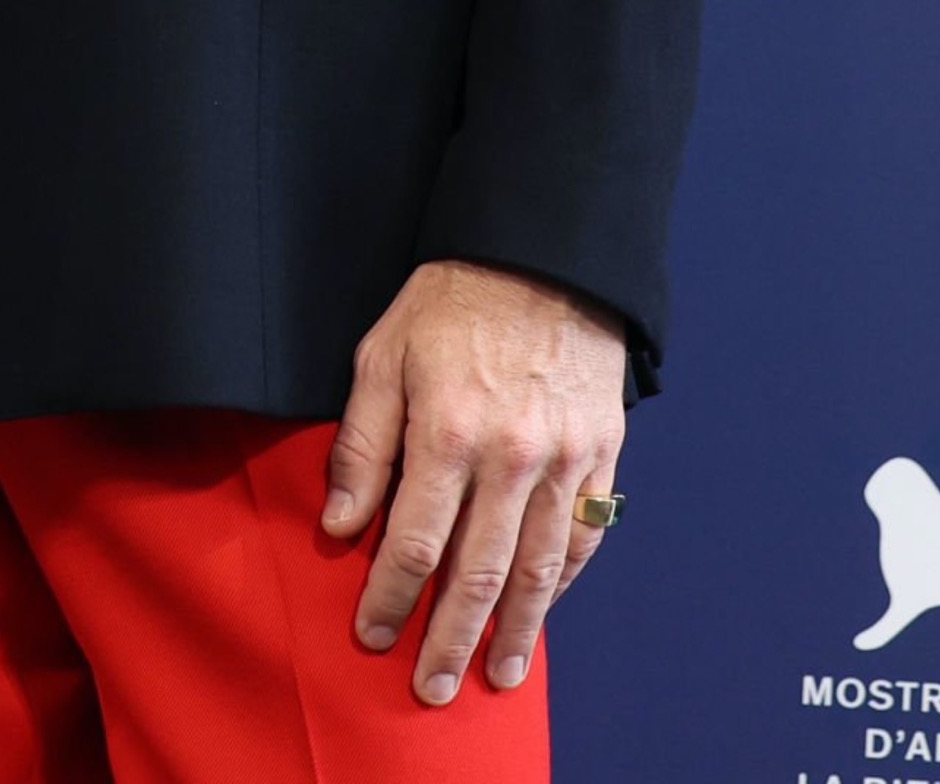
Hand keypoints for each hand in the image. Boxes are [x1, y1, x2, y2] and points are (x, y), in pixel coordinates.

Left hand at [319, 257, 626, 705]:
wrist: (543, 252)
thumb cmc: (451, 301)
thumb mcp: (383, 354)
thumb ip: (361, 443)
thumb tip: (338, 524)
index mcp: (447, 431)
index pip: (412, 543)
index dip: (389, 599)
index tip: (373, 635)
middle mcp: (510, 456)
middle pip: (477, 573)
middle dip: (449, 638)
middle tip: (429, 688)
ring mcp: (564, 459)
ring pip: (538, 570)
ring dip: (515, 632)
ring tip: (496, 674)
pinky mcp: (601, 452)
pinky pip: (585, 536)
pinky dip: (562, 583)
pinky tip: (543, 611)